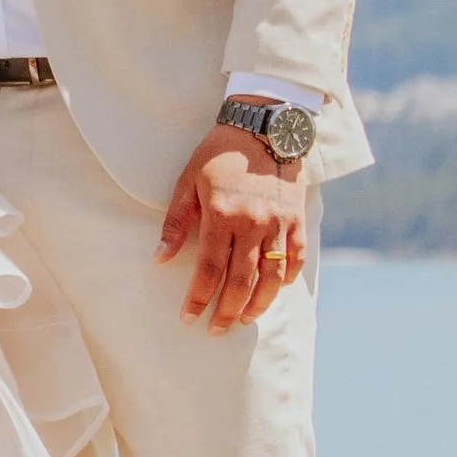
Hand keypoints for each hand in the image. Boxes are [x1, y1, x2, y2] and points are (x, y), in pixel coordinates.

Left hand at [154, 116, 308, 334]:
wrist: (264, 127)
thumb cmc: (219, 153)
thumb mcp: (188, 180)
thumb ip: (176, 222)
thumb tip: (158, 258)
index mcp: (221, 214)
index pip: (208, 269)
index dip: (198, 298)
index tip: (189, 319)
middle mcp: (252, 223)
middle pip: (241, 281)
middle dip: (227, 311)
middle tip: (217, 329)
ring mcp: (278, 223)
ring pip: (271, 278)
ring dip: (258, 304)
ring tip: (245, 318)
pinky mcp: (297, 220)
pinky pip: (295, 259)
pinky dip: (285, 279)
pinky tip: (274, 291)